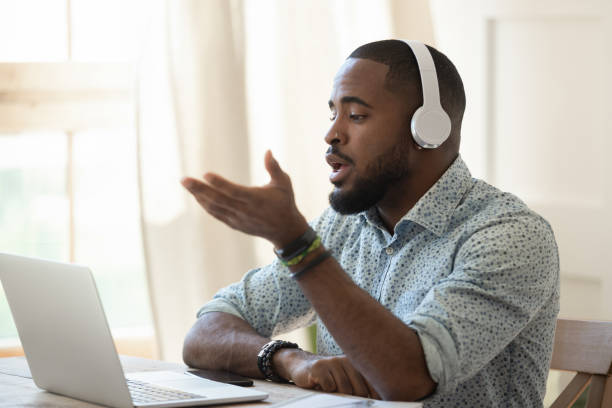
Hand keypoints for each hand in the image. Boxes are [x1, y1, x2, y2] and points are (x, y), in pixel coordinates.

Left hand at [181, 150, 308, 247]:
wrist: (284, 230)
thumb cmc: (284, 202)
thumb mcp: (284, 183)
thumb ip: (274, 167)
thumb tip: (268, 151)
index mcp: (256, 199)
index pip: (234, 191)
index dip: (219, 184)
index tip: (205, 174)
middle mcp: (245, 211)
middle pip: (218, 200)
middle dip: (200, 189)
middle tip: (184, 179)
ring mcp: (238, 219)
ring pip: (214, 208)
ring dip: (199, 196)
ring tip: (186, 184)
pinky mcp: (234, 224)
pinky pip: (216, 214)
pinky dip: (205, 205)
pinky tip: (197, 196)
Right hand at [274, 349, 379, 398]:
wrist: (303, 367)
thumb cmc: (328, 378)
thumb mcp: (345, 379)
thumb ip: (359, 386)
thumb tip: (376, 401)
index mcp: (355, 363)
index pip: (371, 382)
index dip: (374, 396)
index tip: (373, 403)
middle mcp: (345, 360)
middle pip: (359, 389)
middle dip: (355, 399)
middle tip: (347, 399)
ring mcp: (332, 362)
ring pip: (345, 388)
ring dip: (339, 395)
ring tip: (332, 392)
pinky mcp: (319, 367)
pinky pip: (329, 386)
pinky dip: (327, 391)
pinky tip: (321, 386)